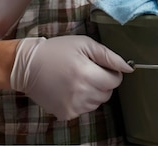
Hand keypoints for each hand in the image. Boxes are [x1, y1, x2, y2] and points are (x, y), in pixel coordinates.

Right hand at [9, 35, 132, 119]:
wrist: (28, 66)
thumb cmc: (57, 50)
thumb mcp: (84, 44)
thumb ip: (108, 55)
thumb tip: (128, 67)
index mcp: (86, 73)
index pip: (115, 81)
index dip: (112, 72)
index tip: (102, 65)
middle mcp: (81, 93)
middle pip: (108, 93)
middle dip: (103, 82)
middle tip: (89, 70)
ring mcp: (73, 107)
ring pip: (97, 103)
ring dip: (93, 92)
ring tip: (78, 78)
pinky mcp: (65, 114)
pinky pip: (84, 110)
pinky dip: (82, 100)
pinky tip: (70, 88)